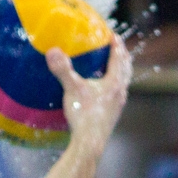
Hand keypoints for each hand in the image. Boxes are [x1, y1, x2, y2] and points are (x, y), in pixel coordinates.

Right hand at [45, 32, 131, 152]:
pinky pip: (117, 95)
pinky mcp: (113, 115)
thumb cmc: (83, 116)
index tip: (113, 34)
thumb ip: (63, 70)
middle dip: (122, 56)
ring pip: (124, 83)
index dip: (117, 44)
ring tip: (115, 66)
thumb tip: (52, 51)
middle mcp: (120, 93)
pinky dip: (115, 86)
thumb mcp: (72, 90)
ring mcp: (118, 105)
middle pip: (126, 69)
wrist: (89, 143)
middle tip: (118, 46)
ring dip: (121, 71)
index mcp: (114, 83)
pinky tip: (105, 91)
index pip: (118, 58)